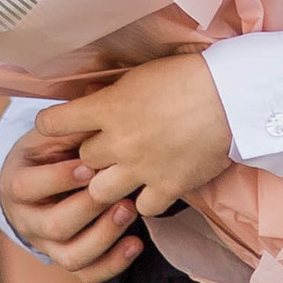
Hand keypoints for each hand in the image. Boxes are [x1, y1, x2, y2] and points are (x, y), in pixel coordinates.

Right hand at [0, 123, 144, 282]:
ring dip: (104, 237)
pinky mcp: (68, 258)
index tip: (89, 165)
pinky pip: (88, 274)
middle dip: (89, 209)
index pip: (28, 187)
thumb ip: (69, 131)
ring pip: (71, 256)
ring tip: (129, 212)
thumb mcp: (50, 138)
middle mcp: (28, 221)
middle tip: (117, 190)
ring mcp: (48, 245)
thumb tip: (96, 119)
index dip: (59, 179)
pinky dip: (113, 264)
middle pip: (55, 226)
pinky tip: (135, 244)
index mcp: (16, 185)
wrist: (36, 181)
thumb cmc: (48, 154)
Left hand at [36, 54, 232, 218]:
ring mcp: (142, 168)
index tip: (54, 126)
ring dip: (109, 184)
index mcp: (108, 107)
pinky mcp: (168, 187)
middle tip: (107, 149)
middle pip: (82, 160)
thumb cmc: (190, 75)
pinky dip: (146, 201)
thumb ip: (112, 93)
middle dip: (91, 156)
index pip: (54, 123)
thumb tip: (89, 100)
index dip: (50, 126)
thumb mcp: (141, 74)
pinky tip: (154, 188)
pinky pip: (143, 208)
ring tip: (124, 175)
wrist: (232, 97)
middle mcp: (118, 141)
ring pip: (101, 192)